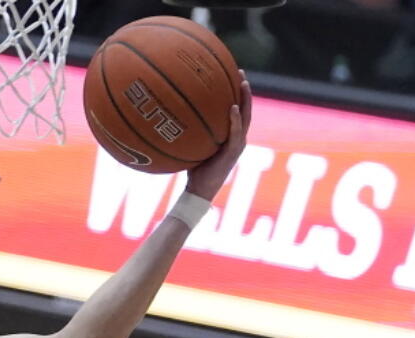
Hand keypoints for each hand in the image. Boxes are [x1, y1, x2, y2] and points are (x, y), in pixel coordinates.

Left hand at [185, 71, 252, 201]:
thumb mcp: (191, 144)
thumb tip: (168, 112)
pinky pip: (236, 133)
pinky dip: (235, 120)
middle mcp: (237, 137)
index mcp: (229, 134)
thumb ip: (188, 129)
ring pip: (246, 117)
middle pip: (245, 108)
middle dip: (244, 90)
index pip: (236, 109)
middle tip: (240, 71)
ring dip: (245, 100)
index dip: (236, 92)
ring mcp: (237, 144)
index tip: (231, 73)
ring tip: (243, 83)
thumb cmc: (192, 167)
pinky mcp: (233, 152)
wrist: (198, 189)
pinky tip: (233, 107)